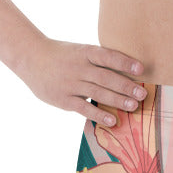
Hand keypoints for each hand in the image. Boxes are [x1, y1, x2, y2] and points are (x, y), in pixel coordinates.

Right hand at [18, 38, 147, 125]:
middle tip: (142, 93)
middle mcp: (79, 67)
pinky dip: (99, 114)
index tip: (141, 69)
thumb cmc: (61, 56)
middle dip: (126, 86)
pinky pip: (84, 108)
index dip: (124, 62)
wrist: (30, 58)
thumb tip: (124, 73)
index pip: (107, 56)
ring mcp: (71, 84)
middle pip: (106, 77)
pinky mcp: (64, 100)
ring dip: (117, 100)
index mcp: (84, 52)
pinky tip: (112, 120)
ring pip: (97, 92)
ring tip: (133, 106)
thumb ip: (97, 62)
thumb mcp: (78, 51)